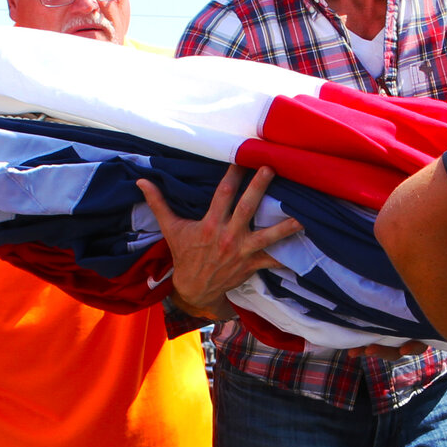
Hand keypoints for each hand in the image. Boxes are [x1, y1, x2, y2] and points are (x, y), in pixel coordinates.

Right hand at [135, 166, 302, 320]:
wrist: (194, 288)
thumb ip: (159, 203)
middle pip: (247, 208)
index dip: (233, 175)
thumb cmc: (184, 255)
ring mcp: (242, 252)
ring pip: (268, 236)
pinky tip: (304, 245)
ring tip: (303, 214)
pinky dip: (288, 255)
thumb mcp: (171, 229)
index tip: (242, 158)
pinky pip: (273, 260)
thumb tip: (141, 182)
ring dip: (285, 226)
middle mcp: (228, 236)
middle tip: (271, 169)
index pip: (223, 194)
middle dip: (259, 188)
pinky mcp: (252, 265)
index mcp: (210, 225)